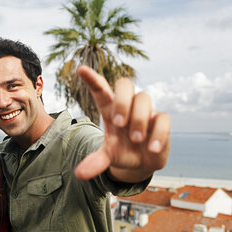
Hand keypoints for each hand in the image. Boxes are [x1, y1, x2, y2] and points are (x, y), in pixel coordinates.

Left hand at [74, 66, 169, 182]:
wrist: (141, 161)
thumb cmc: (121, 151)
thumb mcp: (106, 157)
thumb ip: (95, 162)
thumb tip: (79, 174)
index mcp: (110, 109)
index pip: (100, 89)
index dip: (92, 79)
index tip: (81, 70)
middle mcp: (128, 106)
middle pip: (125, 84)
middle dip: (122, 100)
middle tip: (119, 123)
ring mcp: (145, 111)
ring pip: (144, 98)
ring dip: (138, 119)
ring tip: (135, 140)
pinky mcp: (162, 122)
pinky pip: (163, 118)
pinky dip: (158, 133)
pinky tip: (151, 148)